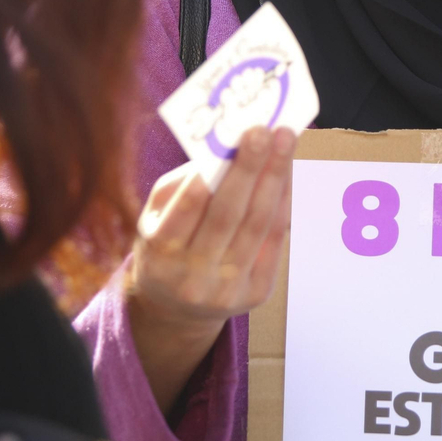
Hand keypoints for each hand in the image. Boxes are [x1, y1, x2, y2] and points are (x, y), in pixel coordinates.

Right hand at [127, 126, 294, 411]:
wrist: (177, 310)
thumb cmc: (166, 247)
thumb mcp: (155, 218)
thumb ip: (182, 185)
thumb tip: (224, 149)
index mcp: (159, 253)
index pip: (188, 209)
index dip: (213, 173)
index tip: (234, 137)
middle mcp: (192, 276)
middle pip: (229, 214)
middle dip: (251, 168)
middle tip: (266, 130)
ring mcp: (227, 289)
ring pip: (258, 225)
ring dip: (276, 178)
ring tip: (285, 142)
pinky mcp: (256, 294)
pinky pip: (276, 240)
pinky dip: (283, 202)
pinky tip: (286, 172)